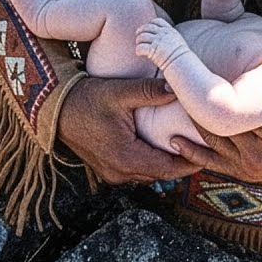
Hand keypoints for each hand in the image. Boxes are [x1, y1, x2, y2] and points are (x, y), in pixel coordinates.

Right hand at [57, 76, 201, 183]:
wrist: (54, 109)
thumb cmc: (85, 99)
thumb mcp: (119, 92)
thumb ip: (150, 91)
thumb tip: (178, 87)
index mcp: (126, 157)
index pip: (169, 168)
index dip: (191, 162)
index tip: (207, 152)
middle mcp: (120, 172)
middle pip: (161, 173)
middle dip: (182, 163)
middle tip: (202, 149)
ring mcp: (111, 173)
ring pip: (148, 173)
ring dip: (165, 163)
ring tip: (184, 147)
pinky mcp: (106, 169)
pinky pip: (135, 170)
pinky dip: (150, 161)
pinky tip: (158, 147)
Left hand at [134, 18, 190, 71]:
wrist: (182, 63)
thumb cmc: (181, 55)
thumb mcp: (177, 40)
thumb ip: (170, 36)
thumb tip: (162, 37)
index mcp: (169, 30)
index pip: (157, 21)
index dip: (150, 24)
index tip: (146, 29)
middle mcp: (163, 34)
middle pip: (147, 27)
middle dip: (141, 31)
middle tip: (138, 36)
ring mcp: (157, 41)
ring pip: (142, 36)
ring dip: (138, 40)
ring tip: (139, 45)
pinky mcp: (153, 50)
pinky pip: (141, 47)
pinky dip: (138, 50)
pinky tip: (139, 53)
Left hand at [173, 54, 261, 182]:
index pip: (235, 109)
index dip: (213, 91)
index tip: (196, 72)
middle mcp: (257, 152)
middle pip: (217, 124)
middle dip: (196, 103)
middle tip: (176, 81)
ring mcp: (247, 165)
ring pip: (210, 141)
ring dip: (192, 122)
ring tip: (176, 99)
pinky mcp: (242, 172)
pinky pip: (212, 163)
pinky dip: (192, 153)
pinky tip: (176, 140)